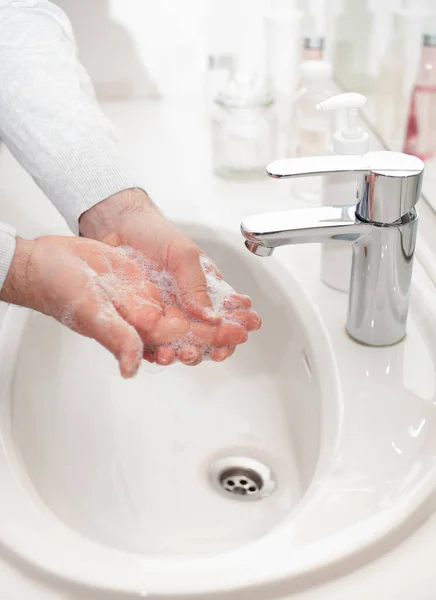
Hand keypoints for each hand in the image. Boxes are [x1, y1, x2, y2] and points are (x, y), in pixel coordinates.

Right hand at [0, 236, 249, 375]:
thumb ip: (114, 337)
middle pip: (191, 326)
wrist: (46, 263)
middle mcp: (143, 318)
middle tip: (252, 324)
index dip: (211, 336)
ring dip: (213, 310)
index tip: (238, 334)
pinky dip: (195, 291)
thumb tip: (131, 367)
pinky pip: (174, 289)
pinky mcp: (141, 281)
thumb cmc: (58, 289)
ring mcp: (143, 299)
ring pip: (186, 310)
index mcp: (136, 330)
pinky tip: (212, 291)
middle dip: (220, 327)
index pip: (182, 338)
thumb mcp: (89, 312)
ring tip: (241, 311)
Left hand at [79, 188, 260, 365]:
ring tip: (185, 354)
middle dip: (214, 348)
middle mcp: (185, 306)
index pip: (227, 315)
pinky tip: (161, 355)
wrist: (115, 226)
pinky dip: (158, 354)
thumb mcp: (183, 254)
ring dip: (188, 355)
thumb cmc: (153, 233)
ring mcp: (163, 316)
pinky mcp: (141, 322)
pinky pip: (152, 344)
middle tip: (216, 352)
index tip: (240, 336)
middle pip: (206, 337)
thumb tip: (213, 318)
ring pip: (181, 345)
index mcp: (203, 289)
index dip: (235, 329)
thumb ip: (196, 284)